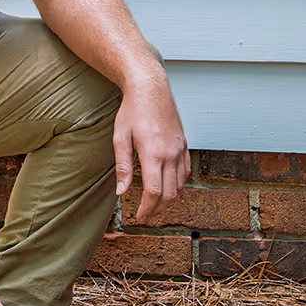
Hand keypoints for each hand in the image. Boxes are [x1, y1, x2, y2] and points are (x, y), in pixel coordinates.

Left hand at [116, 65, 190, 223]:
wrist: (151, 88)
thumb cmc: (133, 110)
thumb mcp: (120, 137)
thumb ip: (122, 167)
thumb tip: (121, 192)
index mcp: (153, 153)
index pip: (154, 192)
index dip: (147, 209)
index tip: (139, 217)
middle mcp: (171, 154)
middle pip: (170, 194)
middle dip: (157, 209)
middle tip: (146, 216)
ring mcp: (180, 149)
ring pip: (181, 185)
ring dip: (168, 199)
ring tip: (154, 204)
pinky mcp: (185, 145)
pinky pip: (186, 172)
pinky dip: (178, 185)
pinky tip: (167, 187)